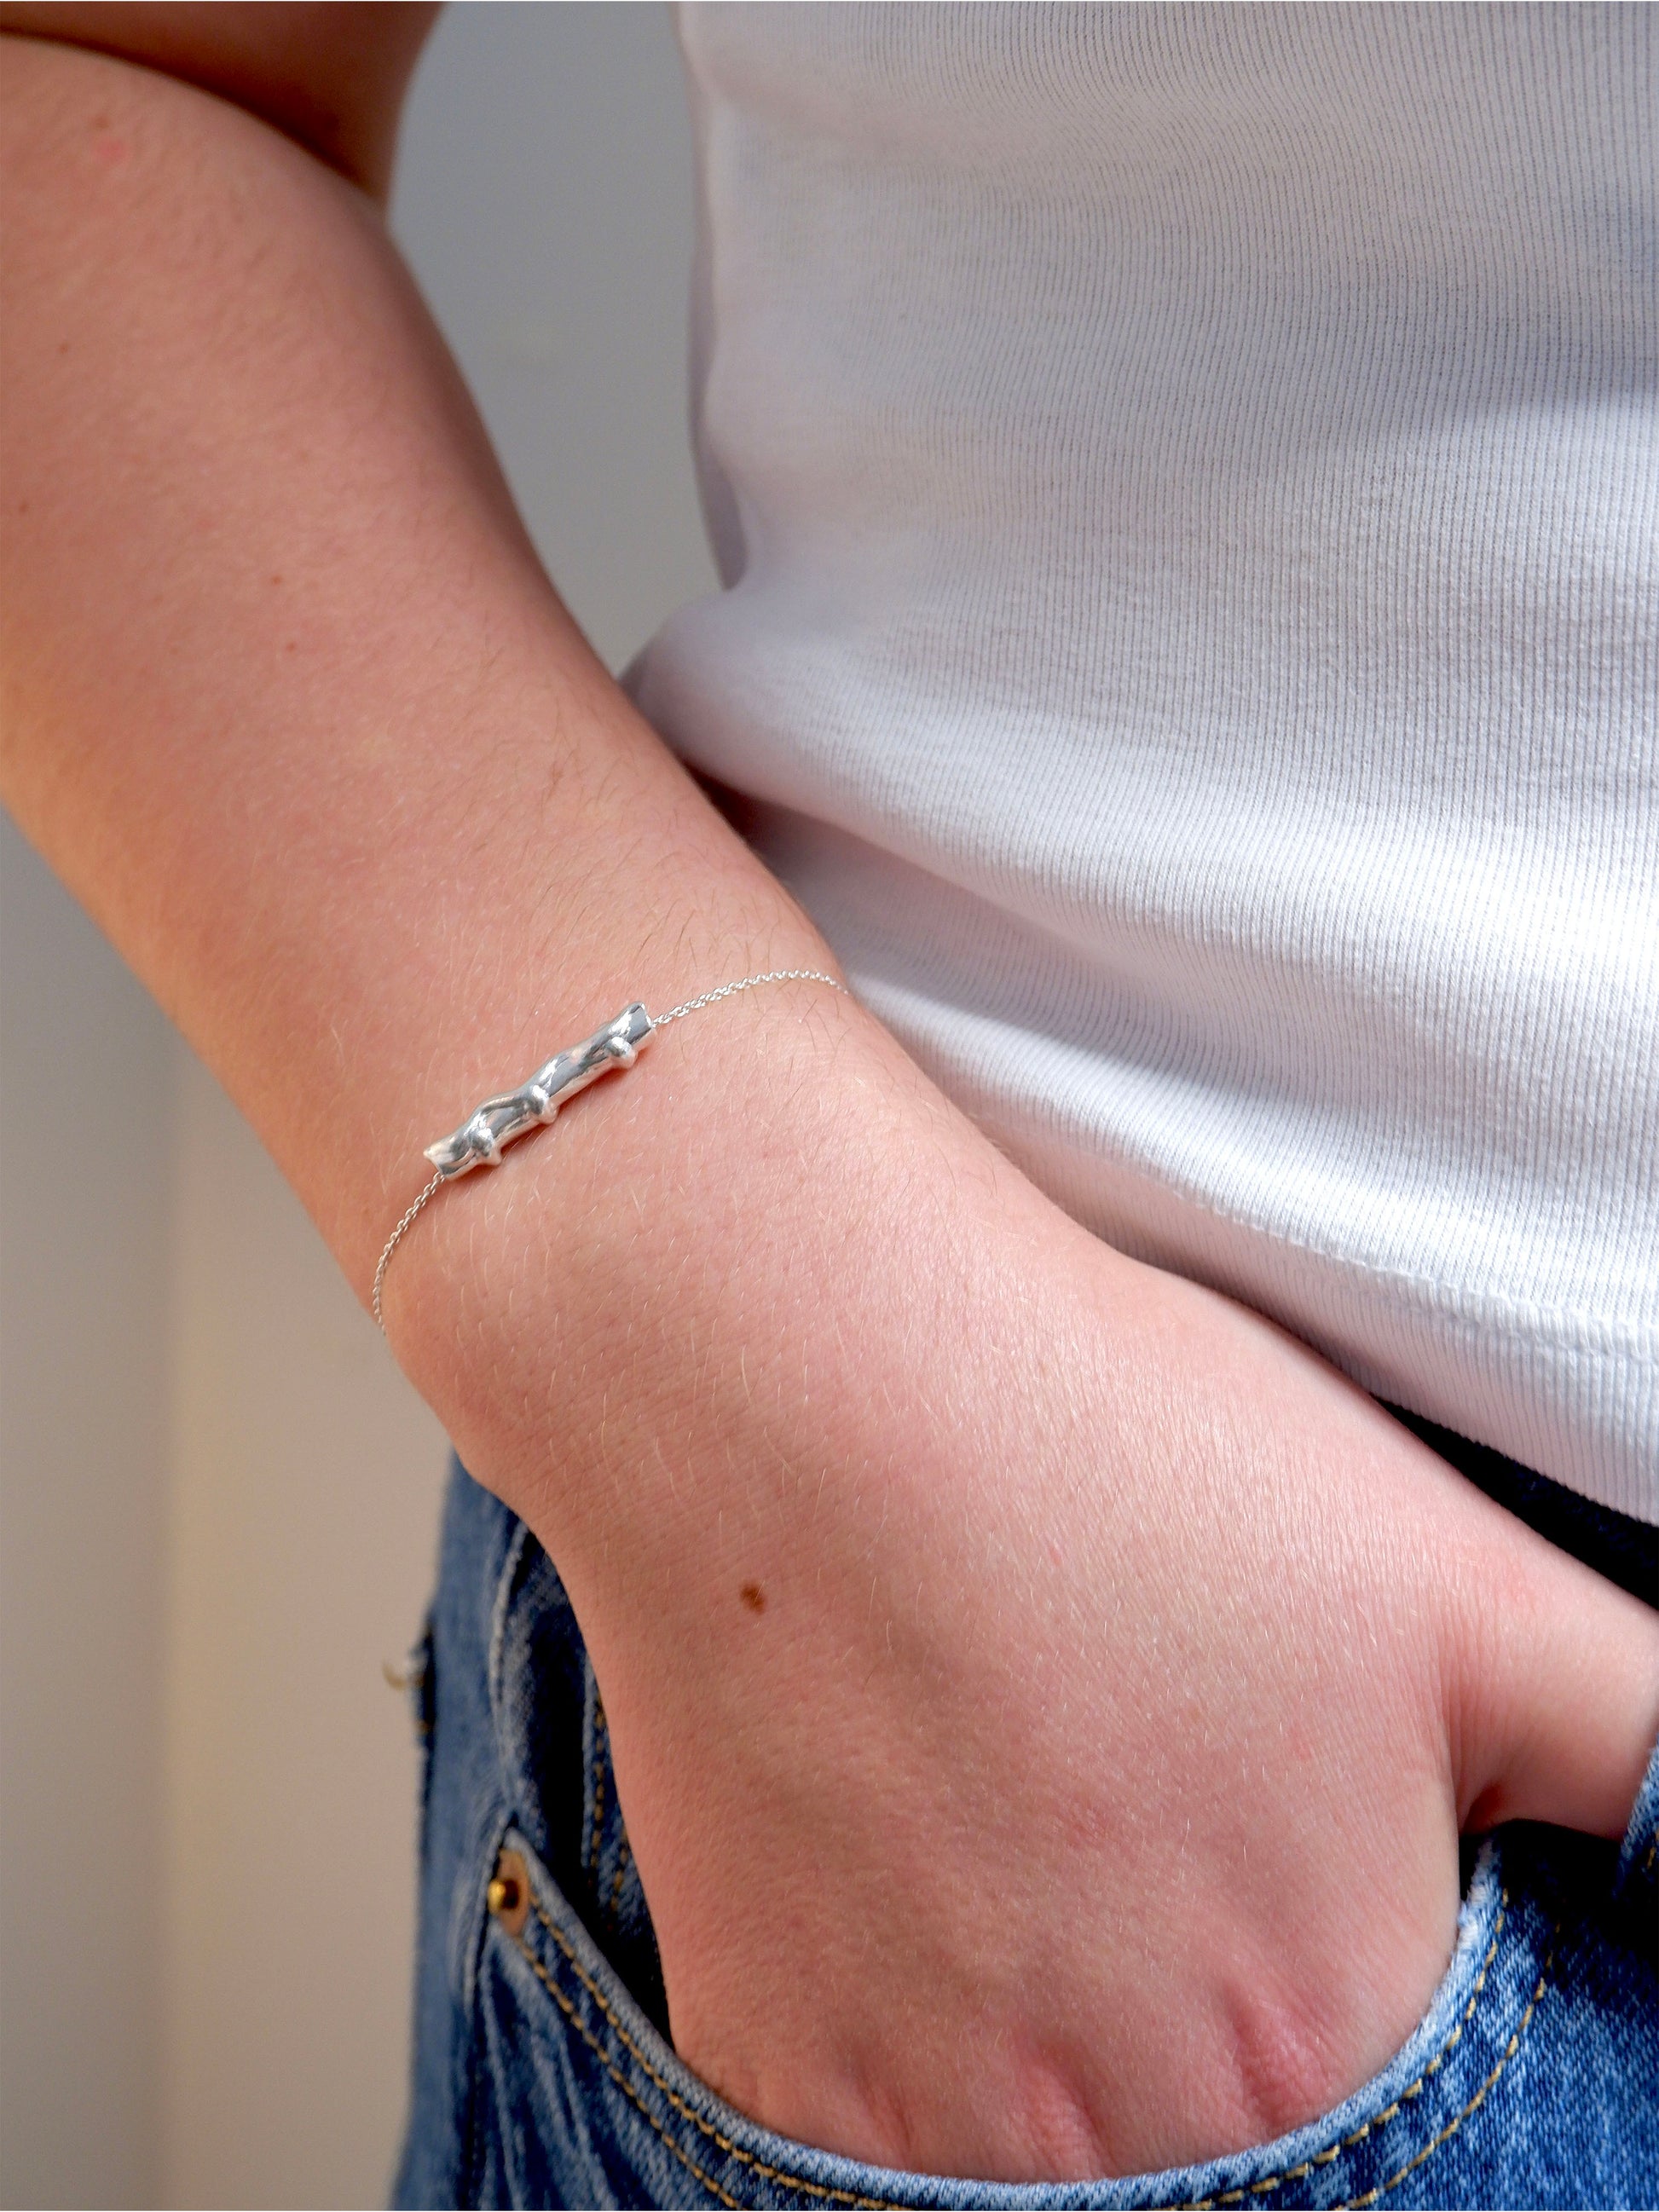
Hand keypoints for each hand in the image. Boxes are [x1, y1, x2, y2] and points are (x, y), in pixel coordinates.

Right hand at [402, 998, 1658, 2183]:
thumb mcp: (1470, 1586)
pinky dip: (917, 2017)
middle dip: (1218, 1994)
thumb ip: (1651, 1754)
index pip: (1404, 2106)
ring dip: (1070, 2021)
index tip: (1279, 1848)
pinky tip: (911, 1841)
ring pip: (1055, 2146)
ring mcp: (924, 2132)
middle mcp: (1134, 2142)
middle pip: (1224, 2136)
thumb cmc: (1124, 1452)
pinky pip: (879, 2125)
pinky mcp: (768, 2074)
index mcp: (1331, 2040)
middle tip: (1146, 1801)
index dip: (1353, 1951)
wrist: (791, 1373)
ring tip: (1031, 1815)